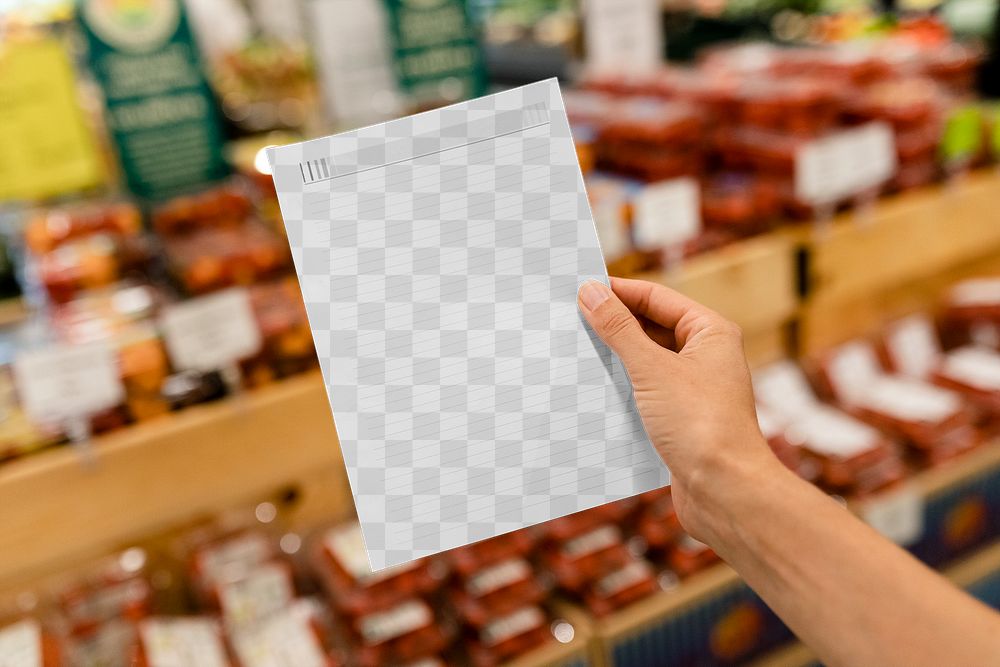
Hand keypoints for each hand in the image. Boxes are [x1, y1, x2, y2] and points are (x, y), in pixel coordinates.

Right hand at [577, 277, 782, 545]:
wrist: (726, 491)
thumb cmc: (700, 425)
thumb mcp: (651, 369)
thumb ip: (618, 329)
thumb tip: (590, 292)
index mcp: (710, 333)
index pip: (656, 298)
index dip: (618, 292)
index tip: (579, 289)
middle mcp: (707, 356)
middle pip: (652, 328)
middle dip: (614, 325)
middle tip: (570, 320)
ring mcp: (695, 389)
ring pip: (647, 362)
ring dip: (616, 358)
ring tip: (575, 352)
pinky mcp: (683, 419)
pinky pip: (647, 392)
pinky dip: (623, 388)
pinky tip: (594, 390)